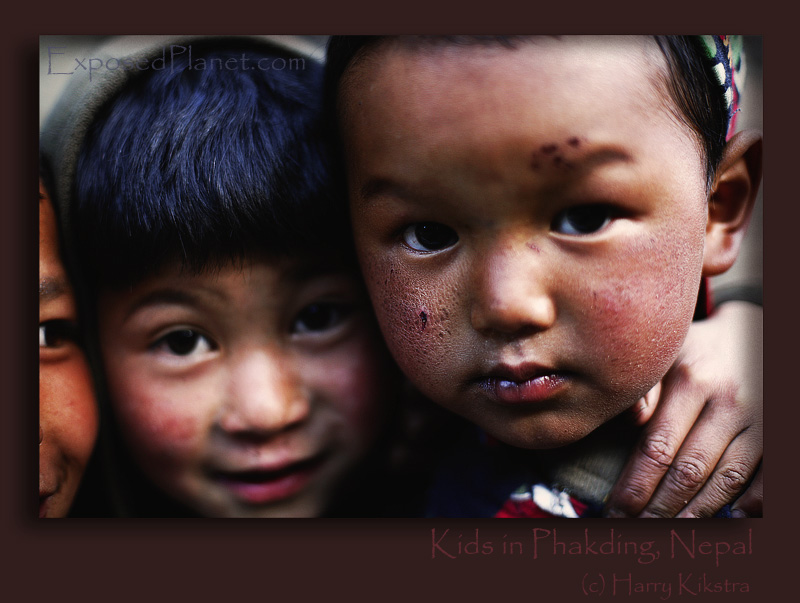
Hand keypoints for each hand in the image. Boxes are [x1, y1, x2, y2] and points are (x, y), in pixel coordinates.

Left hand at [604, 301, 762, 517]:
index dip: (636, 484)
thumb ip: (645, 388)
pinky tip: (726, 519)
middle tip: (637, 529)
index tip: (616, 510)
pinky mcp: (781, 433)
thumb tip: (632, 421)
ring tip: (670, 532)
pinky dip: (748, 504)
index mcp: (692, 381)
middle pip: (689, 470)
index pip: (658, 446)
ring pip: (726, 480)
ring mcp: (761, 420)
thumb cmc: (699, 353)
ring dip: (696, 512)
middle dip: (659, 506)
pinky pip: (766, 480)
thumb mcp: (668, 356)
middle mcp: (728, 402)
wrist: (755, 335)